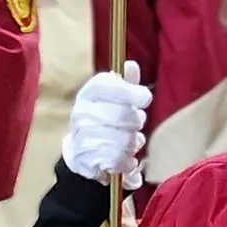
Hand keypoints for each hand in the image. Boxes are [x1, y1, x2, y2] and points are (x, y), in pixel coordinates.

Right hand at [62, 64, 152, 183]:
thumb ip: (125, 83)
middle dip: (136, 121)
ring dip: (133, 141)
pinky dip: (128, 160)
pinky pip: (117, 158)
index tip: (146, 98)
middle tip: (136, 123)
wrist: (80, 151)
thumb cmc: (104, 118)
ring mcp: (82, 136)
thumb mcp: (114, 98)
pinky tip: (128, 158)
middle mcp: (82, 112)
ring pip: (122, 138)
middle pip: (121, 114)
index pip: (107, 86)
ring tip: (131, 140)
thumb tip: (131, 66)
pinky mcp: (86, 158)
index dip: (129, 91)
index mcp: (89, 93)